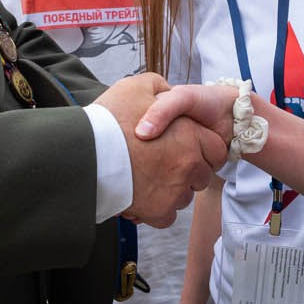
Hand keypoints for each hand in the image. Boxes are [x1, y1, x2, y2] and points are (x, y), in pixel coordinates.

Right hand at [97, 74, 224, 226]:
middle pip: (202, 176)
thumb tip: (166, 92)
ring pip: (184, 197)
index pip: (217, 149)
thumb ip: (159, 87)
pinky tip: (141, 198)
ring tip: (147, 181)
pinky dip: (156, 211)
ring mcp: (175, 191)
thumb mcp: (136, 87)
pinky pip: (167, 217)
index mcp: (190, 135)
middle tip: (164, 166)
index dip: (203, 150)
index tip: (188, 151)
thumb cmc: (110, 120)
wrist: (86, 153)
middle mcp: (188, 164)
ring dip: (171, 192)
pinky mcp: (159, 211)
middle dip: (188, 173)